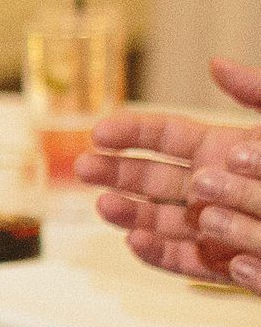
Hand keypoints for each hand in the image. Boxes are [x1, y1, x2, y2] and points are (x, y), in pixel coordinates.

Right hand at [77, 91, 260, 291]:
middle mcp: (211, 187)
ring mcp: (215, 225)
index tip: (100, 132)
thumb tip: (216, 63)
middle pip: (150, 178)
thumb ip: (256, 91)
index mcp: (221, 149)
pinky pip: (186, 262)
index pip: (163, 136)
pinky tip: (137, 242)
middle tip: (84, 167)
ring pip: (158, 220)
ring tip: (106, 205)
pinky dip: (159, 256)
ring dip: (129, 214)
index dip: (129, 133)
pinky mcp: (226, 263)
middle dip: (114, 172)